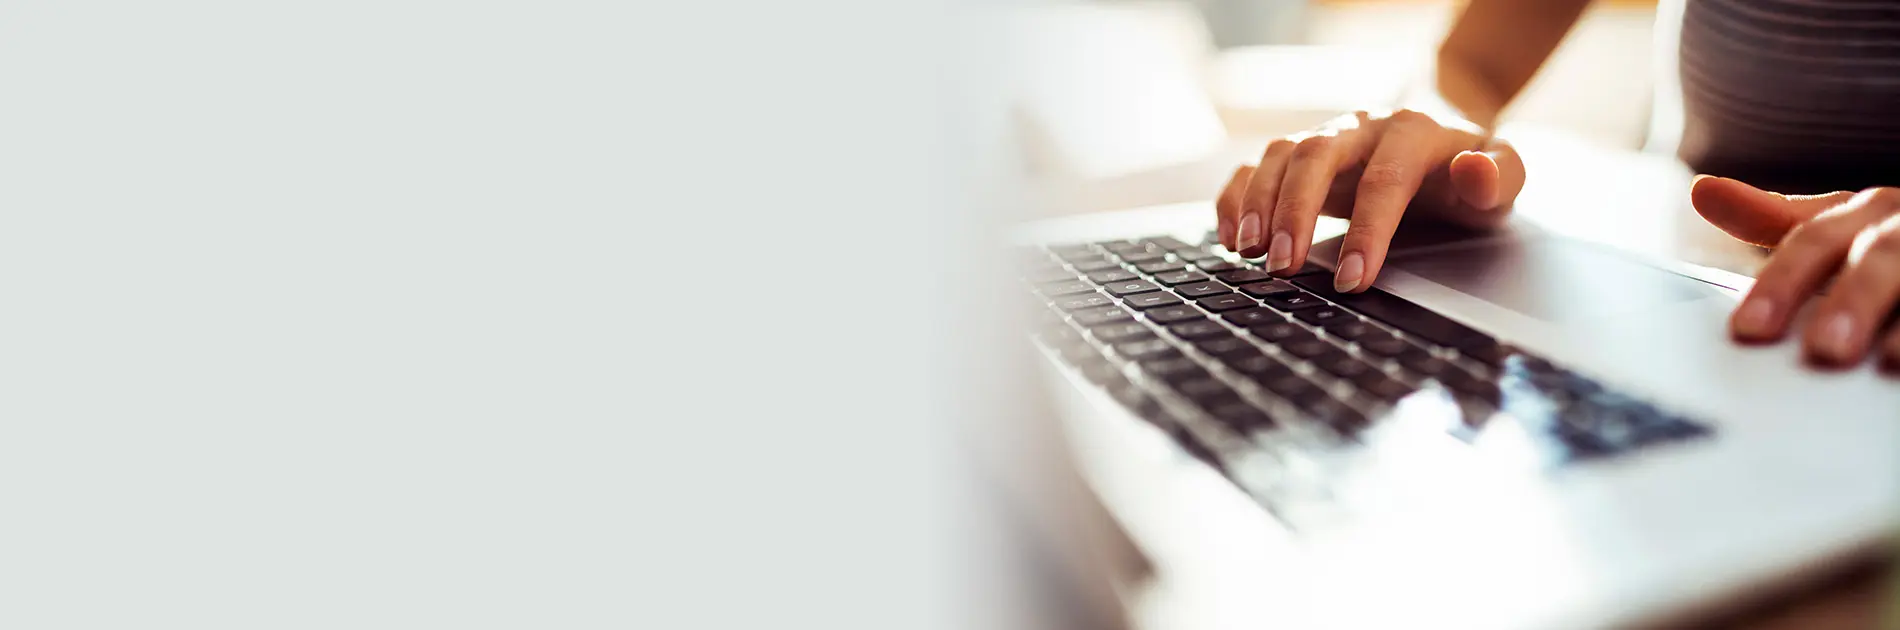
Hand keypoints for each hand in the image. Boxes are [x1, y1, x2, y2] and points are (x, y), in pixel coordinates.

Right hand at [1214, 109, 1525, 291]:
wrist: (1444, 139)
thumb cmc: (1470, 171)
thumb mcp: (1505, 175)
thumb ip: (1502, 174)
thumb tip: (1475, 172)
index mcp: (1413, 131)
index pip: (1384, 179)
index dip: (1367, 231)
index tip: (1354, 281)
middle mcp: (1362, 127)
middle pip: (1316, 155)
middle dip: (1295, 212)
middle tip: (1283, 266)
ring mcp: (1326, 137)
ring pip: (1279, 155)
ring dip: (1258, 203)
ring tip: (1248, 253)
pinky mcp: (1299, 156)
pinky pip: (1254, 166)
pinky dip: (1234, 197)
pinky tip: (1229, 237)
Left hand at [1691, 176, 1899, 368]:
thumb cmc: (1898, 239)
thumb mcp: (1843, 224)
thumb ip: (1776, 217)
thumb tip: (1703, 192)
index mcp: (1872, 210)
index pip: (1815, 240)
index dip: (1782, 283)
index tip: (1749, 331)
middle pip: (1880, 257)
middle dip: (1853, 301)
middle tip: (1824, 351)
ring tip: (1888, 362)